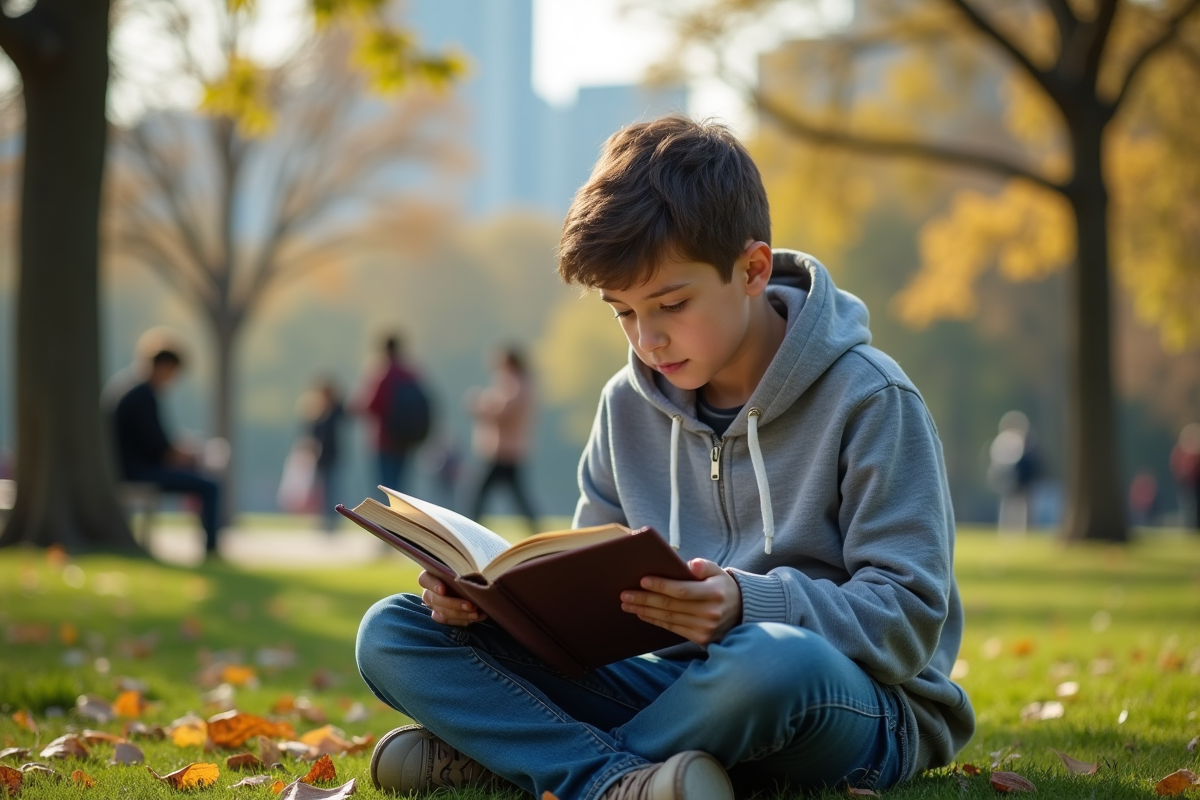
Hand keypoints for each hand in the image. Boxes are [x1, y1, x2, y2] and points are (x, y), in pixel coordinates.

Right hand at [417, 570, 487, 625]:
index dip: (432, 585)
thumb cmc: (466, 571)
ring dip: (460, 615)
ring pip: (442, 614)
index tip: (443, 590)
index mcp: (431, 576)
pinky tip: (478, 616)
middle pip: (435, 600)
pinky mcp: (442, 617)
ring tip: (476, 613)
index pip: (424, 580)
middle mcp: (429, 592)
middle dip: (454, 604)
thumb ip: (462, 569)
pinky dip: (464, 620)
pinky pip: (449, 622)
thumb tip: (472, 570)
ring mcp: (434, 606)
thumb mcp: (463, 568)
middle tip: (470, 605)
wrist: (471, 584)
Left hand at [620, 558, 741, 645]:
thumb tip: (690, 565)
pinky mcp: (700, 638)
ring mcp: (705, 628)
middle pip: (671, 605)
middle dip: (645, 599)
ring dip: (645, 611)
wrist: (740, 611)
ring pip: (668, 618)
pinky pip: (672, 628)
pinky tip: (642, 614)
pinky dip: (655, 621)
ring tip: (627, 604)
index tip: (642, 580)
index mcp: (714, 593)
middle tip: (625, 594)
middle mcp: (710, 612)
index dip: (661, 586)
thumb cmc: (722, 586)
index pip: (683, 590)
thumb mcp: (718, 571)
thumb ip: (704, 566)